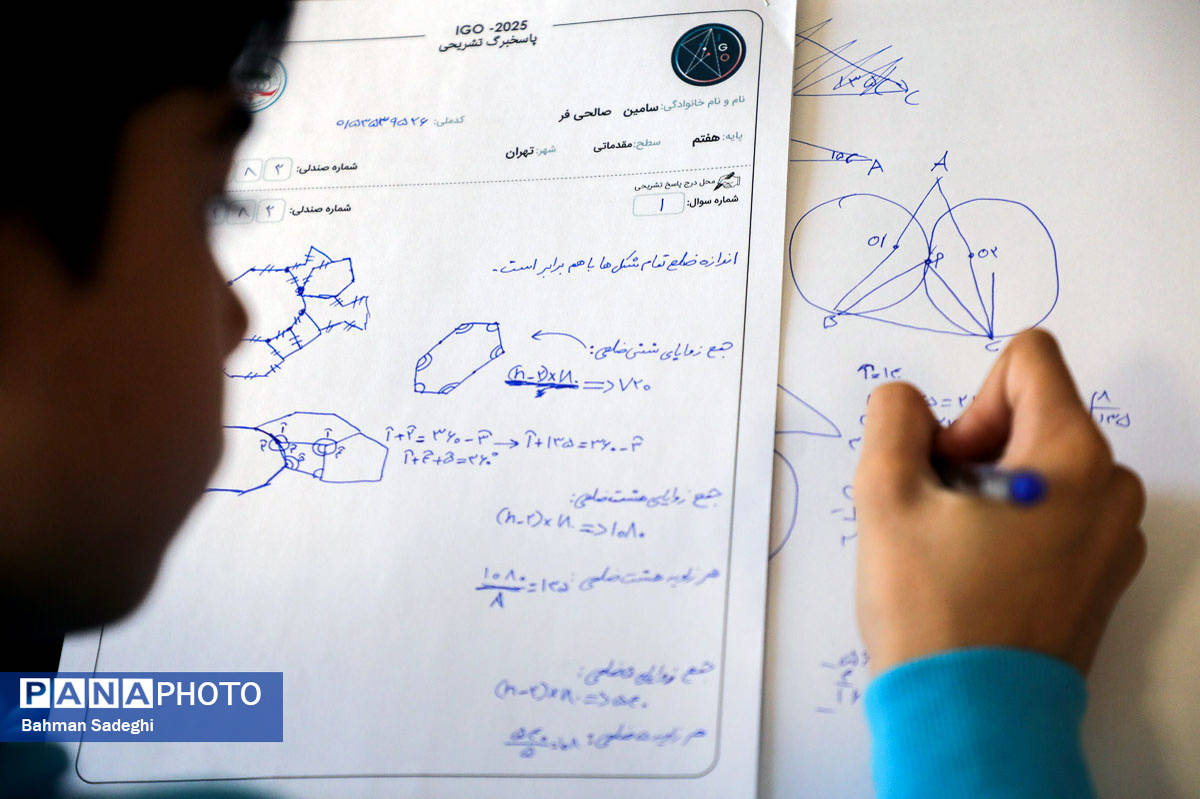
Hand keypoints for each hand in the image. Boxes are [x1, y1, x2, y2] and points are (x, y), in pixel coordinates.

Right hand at [853, 329, 1145, 674]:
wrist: (971, 720)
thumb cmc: (934, 609)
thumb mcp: (886, 497)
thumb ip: (892, 421)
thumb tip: (906, 401)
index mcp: (1071, 455)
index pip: (1029, 360)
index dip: (970, 399)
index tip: (946, 461)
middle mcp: (1110, 488)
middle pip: (1034, 417)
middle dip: (975, 449)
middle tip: (937, 512)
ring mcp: (1114, 538)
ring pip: (1043, 469)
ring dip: (992, 490)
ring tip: (954, 549)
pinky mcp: (1104, 579)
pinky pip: (1059, 516)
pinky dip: (1016, 528)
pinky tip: (979, 576)